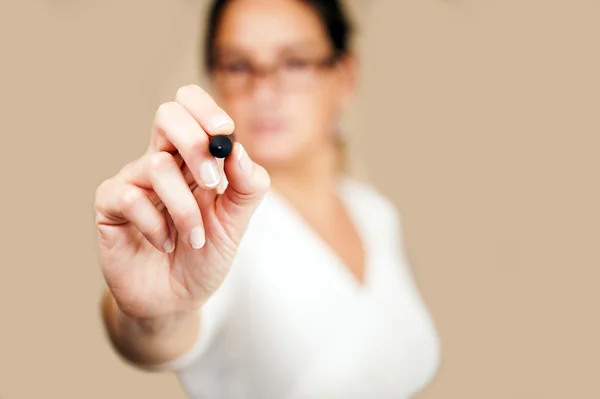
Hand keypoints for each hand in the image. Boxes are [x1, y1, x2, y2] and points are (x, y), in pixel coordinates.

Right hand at [94, 85, 269, 319]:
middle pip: (168, 115)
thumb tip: (239, 150)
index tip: (225, 132)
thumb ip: (246, 187)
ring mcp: (133, 180)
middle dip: (195, 145)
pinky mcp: (110, 205)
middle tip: (212, 183)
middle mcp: (162, 161)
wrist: (176, 300)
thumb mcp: (236, 223)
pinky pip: (131, 198)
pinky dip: (157, 227)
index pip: (190, 106)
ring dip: (185, 210)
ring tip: (195, 239)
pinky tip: (165, 245)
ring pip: (157, 166)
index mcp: (193, 158)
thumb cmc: (205, 256)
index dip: (205, 109)